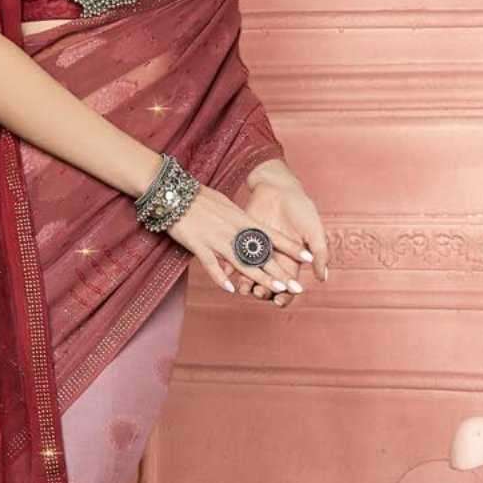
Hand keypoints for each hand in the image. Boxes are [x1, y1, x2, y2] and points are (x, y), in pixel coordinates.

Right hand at [166, 181, 310, 297]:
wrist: (173, 192)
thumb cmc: (199, 198)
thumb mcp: (226, 206)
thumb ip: (239, 221)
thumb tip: (250, 230)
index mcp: (242, 219)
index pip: (272, 236)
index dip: (290, 247)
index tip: (308, 256)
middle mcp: (233, 230)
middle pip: (261, 254)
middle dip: (280, 272)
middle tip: (297, 286)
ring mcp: (216, 238)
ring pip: (241, 262)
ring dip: (260, 278)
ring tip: (275, 290)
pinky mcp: (199, 245)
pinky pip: (212, 264)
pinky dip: (221, 277)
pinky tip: (231, 290)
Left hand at [236, 171, 329, 308]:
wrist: (279, 189)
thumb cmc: (300, 209)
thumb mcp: (314, 230)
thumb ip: (320, 254)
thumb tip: (323, 278)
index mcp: (292, 262)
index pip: (288, 288)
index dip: (285, 298)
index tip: (279, 300)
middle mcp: (274, 261)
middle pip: (267, 287)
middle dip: (264, 293)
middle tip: (260, 292)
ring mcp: (257, 253)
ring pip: (250, 278)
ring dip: (246, 286)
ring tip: (244, 288)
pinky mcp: (242, 243)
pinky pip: (233, 260)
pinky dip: (228, 269)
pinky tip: (227, 274)